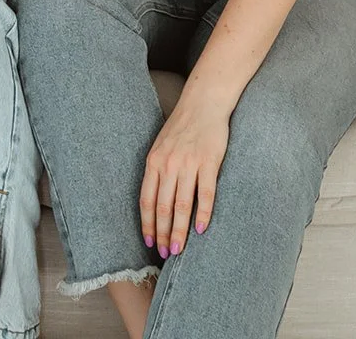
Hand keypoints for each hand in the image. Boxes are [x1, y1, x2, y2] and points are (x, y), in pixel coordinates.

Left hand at [139, 96, 229, 259]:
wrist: (203, 103)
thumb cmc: (182, 126)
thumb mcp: (161, 145)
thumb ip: (158, 169)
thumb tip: (154, 200)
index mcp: (154, 160)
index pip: (146, 199)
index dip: (147, 223)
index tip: (149, 242)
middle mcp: (168, 164)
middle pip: (162, 207)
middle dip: (163, 233)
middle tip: (165, 253)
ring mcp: (189, 163)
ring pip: (181, 205)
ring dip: (180, 230)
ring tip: (180, 250)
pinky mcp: (209, 163)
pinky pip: (205, 194)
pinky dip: (202, 214)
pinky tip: (201, 230)